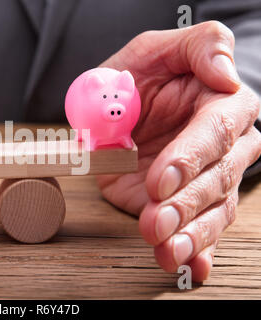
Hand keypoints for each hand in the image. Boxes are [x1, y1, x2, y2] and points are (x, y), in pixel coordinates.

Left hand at [96, 21, 260, 281]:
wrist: (123, 110)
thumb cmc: (142, 77)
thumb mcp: (157, 50)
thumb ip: (199, 47)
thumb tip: (226, 75)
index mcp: (221, 103)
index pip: (215, 132)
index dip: (189, 158)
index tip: (160, 181)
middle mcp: (225, 144)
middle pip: (218, 177)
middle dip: (186, 204)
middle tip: (156, 221)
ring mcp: (210, 177)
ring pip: (215, 210)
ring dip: (191, 234)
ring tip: (167, 251)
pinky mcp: (191, 202)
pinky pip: (203, 229)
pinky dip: (198, 251)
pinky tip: (190, 267)